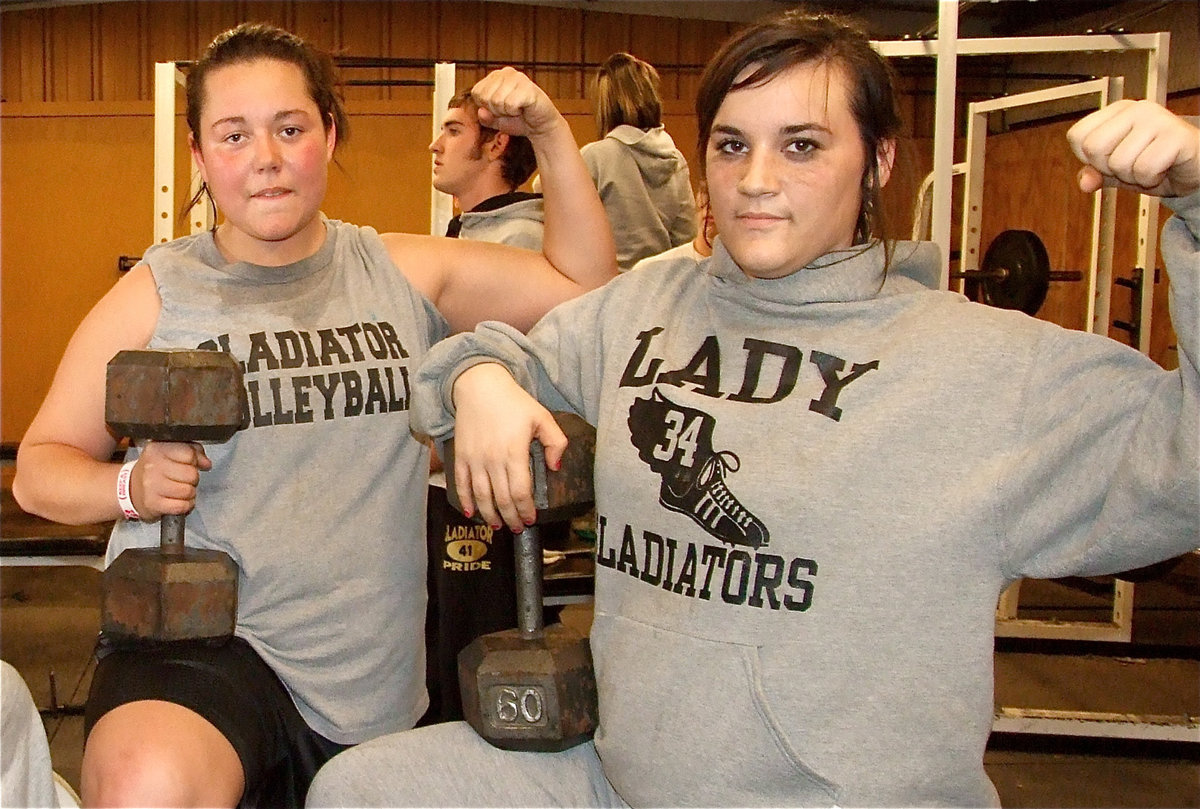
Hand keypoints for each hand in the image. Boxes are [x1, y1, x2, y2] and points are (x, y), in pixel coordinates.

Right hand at [129, 440, 210, 520]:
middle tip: (184, 479)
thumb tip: (206, 463)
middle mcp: (153, 466)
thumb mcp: (170, 452)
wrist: (130, 489)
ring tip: (180, 490)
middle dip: (193, 478)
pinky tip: (178, 501)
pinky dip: (185, 505)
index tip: (190, 464)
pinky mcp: (152, 504)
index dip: (194, 461)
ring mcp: (151, 485)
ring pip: (188, 491)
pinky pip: (182, 506)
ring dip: (189, 493)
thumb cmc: (155, 470)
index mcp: (158, 449)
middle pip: (191, 474)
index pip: (189, 453)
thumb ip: (192, 451)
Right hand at [450, 363, 566, 531]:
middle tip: (518, 528)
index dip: (525, 510)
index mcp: (514, 452)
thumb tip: (555, 468)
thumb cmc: (514, 402)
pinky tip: (472, 513)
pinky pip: (461, 484)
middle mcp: (492, 460)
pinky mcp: (460, 456)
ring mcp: (474, 459)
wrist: (479, 386)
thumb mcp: (542, 417)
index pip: (520, 491)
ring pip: (481, 496)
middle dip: (511, 518)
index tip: (531, 519)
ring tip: (498, 526)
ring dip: (490, 515)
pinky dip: (465, 501)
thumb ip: (555, 443)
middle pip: (501, 499)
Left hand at [470, 66, 562, 139]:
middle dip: (496, 111)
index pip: (476, 93)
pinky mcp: (527, 87)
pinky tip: (524, 109)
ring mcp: (518, 78)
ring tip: (517, 109)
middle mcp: (506, 72)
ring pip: (497, 101)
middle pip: (485, 97)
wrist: (541, 125)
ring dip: (507, 112)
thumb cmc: (519, 120)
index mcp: (495, 76)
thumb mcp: (496, 120)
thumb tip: (481, 111)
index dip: (486, 107)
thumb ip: (485, 117)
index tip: (501, 109)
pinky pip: (510, 104)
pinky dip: (515, 112)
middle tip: (510, 110)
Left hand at [1067, 100, 1199, 197]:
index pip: (1077, 136)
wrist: (1196, 167)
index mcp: (1117, 111)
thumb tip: (1084, 182)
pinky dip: (1151, 178)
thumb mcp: (1118, 171)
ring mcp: (1157, 119)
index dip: (1090, 158)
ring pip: (1119, 162)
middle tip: (1133, 165)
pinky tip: (1163, 169)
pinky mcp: (1175, 135)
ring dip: (1133, 176)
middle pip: (1093, 148)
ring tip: (1150, 166)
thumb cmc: (1157, 163)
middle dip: (1110, 168)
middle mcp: (1136, 109)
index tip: (1112, 158)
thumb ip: (1096, 173)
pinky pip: (1144, 169)